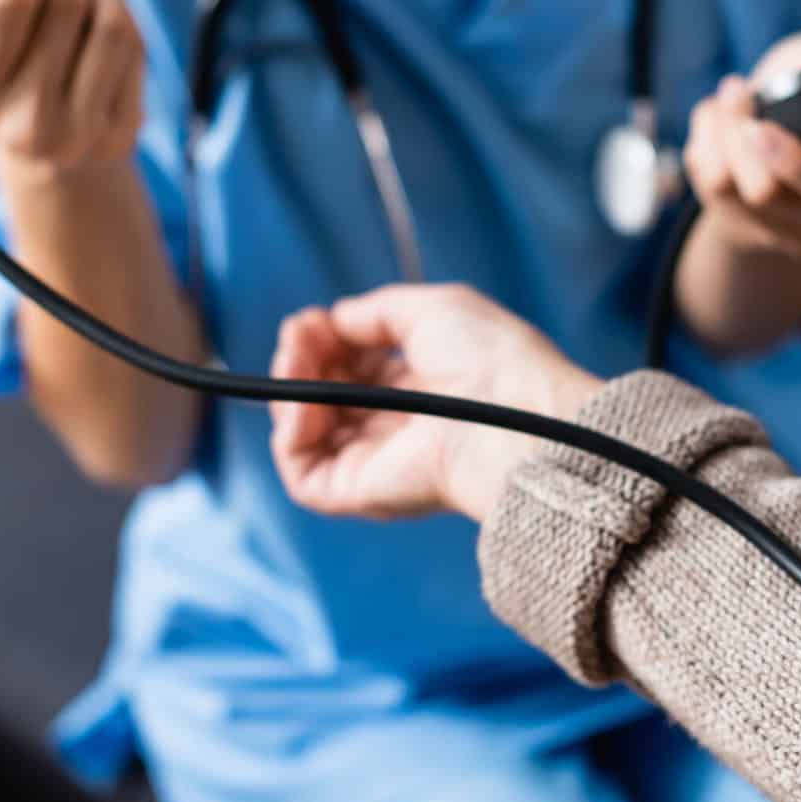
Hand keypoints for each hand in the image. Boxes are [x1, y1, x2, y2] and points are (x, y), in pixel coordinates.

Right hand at [269, 284, 602, 521]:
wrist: (512, 415)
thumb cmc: (491, 361)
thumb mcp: (432, 309)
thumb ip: (375, 312)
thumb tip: (334, 319)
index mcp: (417, 387)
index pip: (350, 367)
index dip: (323, 341)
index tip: (313, 321)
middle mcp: (393, 427)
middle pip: (320, 394)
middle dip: (300, 358)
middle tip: (302, 336)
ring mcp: (373, 462)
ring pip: (303, 431)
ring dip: (289, 388)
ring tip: (298, 361)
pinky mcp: (358, 492)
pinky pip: (301, 472)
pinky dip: (288, 433)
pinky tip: (301, 402)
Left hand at [683, 31, 800, 258]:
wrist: (782, 132)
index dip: (799, 165)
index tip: (761, 127)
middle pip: (767, 193)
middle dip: (739, 137)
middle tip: (735, 89)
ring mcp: (785, 229)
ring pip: (728, 189)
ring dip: (718, 131)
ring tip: (729, 94)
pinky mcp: (743, 227)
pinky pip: (705, 187)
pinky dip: (702, 141)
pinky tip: (715, 118)